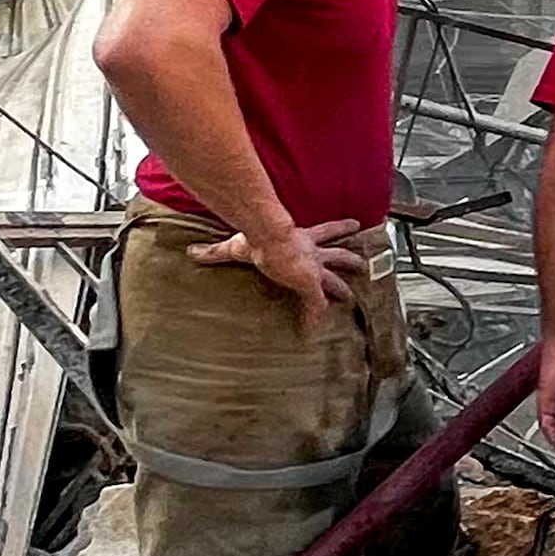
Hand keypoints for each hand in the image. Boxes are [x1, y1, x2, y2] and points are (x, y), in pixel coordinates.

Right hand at [197, 214, 369, 330]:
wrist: (267, 238)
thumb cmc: (256, 237)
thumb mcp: (234, 245)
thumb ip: (215, 250)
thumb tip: (192, 252)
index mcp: (302, 239)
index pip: (326, 231)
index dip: (339, 227)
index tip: (351, 224)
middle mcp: (313, 254)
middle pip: (339, 256)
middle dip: (350, 261)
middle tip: (362, 264)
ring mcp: (313, 271)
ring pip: (336, 281)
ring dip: (343, 290)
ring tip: (353, 299)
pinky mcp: (310, 286)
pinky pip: (316, 306)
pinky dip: (314, 318)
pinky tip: (313, 330)